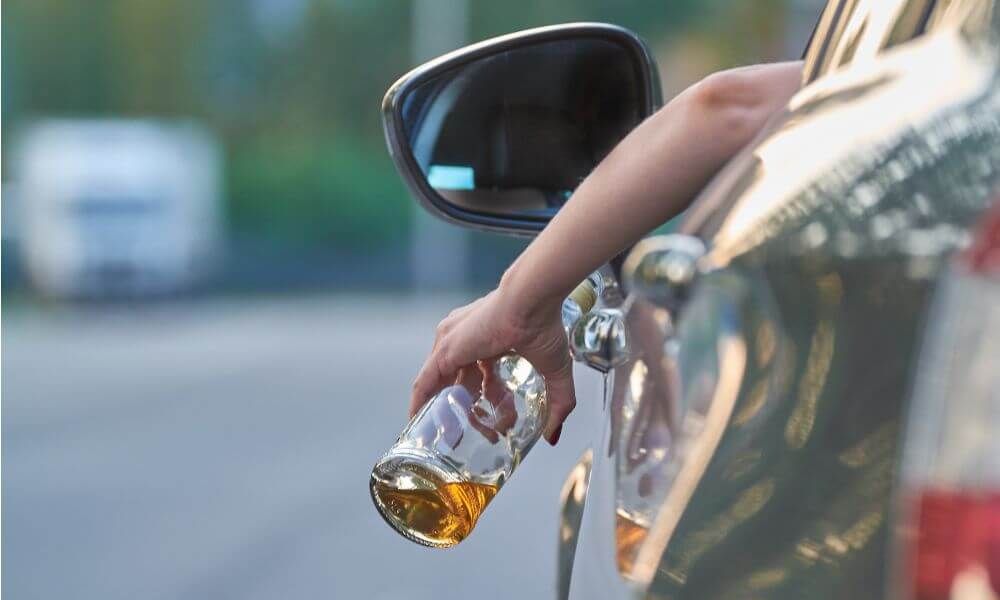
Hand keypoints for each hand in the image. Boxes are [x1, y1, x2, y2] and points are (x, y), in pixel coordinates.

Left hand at [410, 286, 574, 444]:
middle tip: (476, 435)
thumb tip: (554, 436)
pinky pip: (425, 381)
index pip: (480, 374)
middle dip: (468, 409)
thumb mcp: (555, 371)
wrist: (531, 302)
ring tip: (447, 435)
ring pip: (443, 383)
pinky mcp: (445, 349)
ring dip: (447, 410)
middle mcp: (467, 339)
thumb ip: (560, 403)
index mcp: (490, 340)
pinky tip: (420, 420)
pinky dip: (422, 402)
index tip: (496, 422)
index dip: (487, 399)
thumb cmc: (544, 325)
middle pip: (460, 382)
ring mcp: (452, 342)